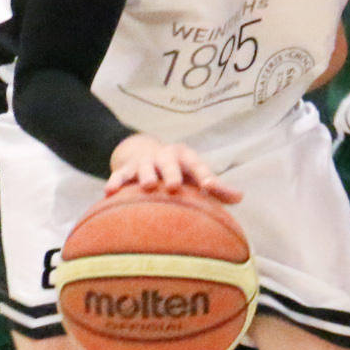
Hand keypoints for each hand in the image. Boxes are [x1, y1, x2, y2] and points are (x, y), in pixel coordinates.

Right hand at [106, 135, 241, 202]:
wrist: (143, 151)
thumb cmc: (178, 171)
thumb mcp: (195, 175)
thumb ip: (216, 188)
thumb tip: (240, 197)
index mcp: (185, 158)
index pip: (197, 166)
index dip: (204, 175)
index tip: (210, 187)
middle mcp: (165, 157)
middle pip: (169, 163)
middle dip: (172, 173)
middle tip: (174, 186)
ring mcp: (144, 162)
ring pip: (144, 167)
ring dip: (145, 175)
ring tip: (146, 186)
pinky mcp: (126, 168)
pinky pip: (119, 175)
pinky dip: (115, 182)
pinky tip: (109, 193)